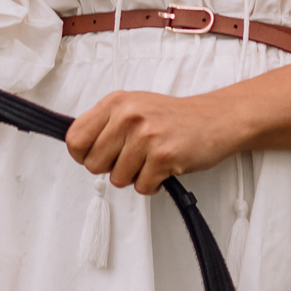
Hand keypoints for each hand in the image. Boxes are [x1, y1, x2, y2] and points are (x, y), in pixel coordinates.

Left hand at [65, 89, 244, 194]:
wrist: (215, 119)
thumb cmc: (172, 117)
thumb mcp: (133, 107)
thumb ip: (106, 124)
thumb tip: (79, 149)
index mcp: (115, 102)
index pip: (75, 138)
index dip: (83, 155)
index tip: (98, 156)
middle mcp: (127, 116)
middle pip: (93, 164)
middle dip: (111, 169)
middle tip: (131, 159)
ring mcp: (146, 136)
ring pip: (118, 179)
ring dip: (135, 177)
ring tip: (151, 160)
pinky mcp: (163, 156)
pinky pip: (142, 187)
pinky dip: (152, 185)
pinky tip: (163, 168)